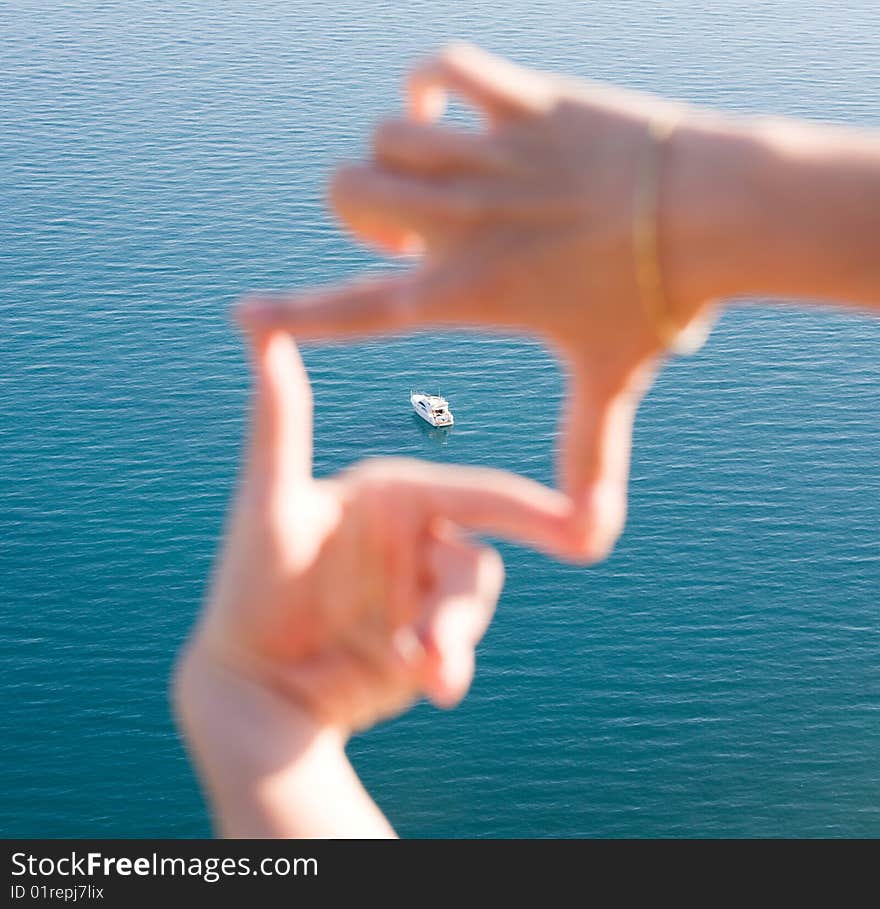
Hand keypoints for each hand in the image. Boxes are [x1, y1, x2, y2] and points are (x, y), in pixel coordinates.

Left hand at [175, 328, 578, 770]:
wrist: (251, 683)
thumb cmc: (249, 585)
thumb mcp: (268, 504)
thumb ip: (278, 423)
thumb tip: (256, 326)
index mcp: (394, 494)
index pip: (472, 494)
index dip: (528, 510)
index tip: (580, 527)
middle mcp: (417, 536)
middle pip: (475, 560)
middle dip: (461, 605)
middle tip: (438, 646)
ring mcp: (423, 590)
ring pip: (468, 604)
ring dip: (451, 639)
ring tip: (424, 672)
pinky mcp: (428, 639)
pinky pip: (457, 647)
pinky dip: (449, 665)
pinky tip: (436, 687)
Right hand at [239, 43, 718, 560]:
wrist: (717, 215)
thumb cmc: (657, 302)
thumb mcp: (610, 382)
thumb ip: (588, 455)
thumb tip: (597, 540)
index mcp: (468, 292)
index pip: (359, 311)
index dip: (293, 317)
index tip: (244, 318)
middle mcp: (462, 222)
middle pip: (348, 194)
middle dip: (359, 215)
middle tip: (412, 235)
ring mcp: (490, 154)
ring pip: (386, 133)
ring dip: (397, 157)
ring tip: (443, 182)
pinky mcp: (523, 102)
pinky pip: (445, 66)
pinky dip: (432, 81)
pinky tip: (447, 108)